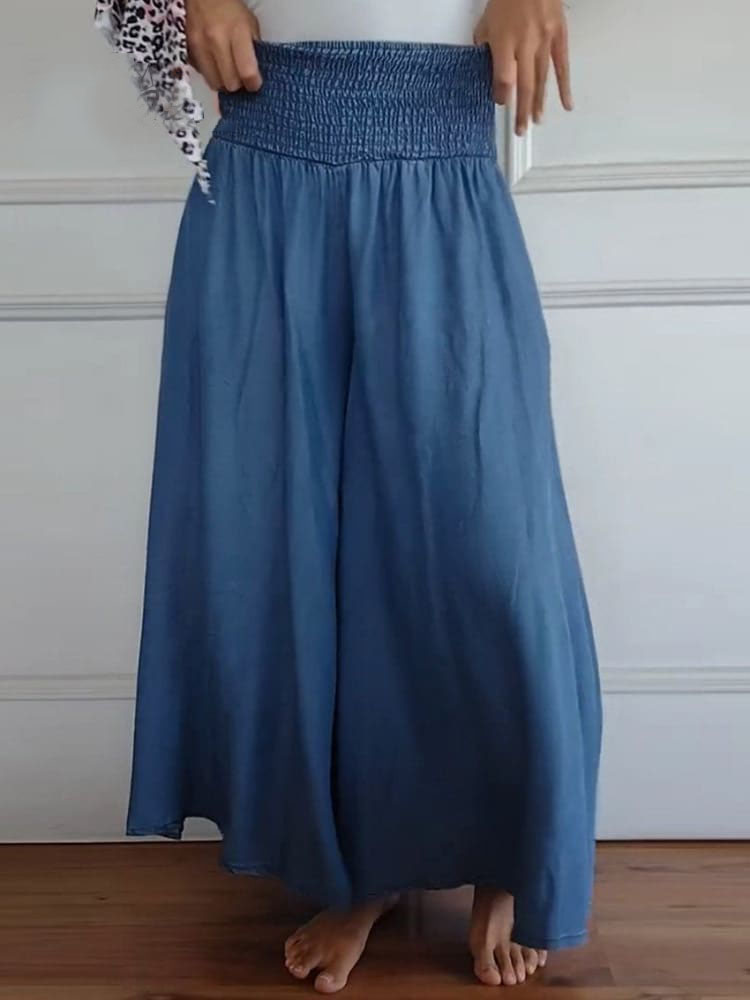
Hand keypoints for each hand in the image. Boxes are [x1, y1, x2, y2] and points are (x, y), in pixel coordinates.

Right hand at [186, 0, 262, 91]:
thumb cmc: (230, 8)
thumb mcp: (250, 24)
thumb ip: (254, 50)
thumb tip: (256, 75)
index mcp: (237, 32)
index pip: (247, 72)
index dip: (253, 84)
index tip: (255, 83)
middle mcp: (217, 40)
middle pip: (230, 83)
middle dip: (238, 85)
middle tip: (241, 78)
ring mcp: (200, 46)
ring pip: (214, 83)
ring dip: (223, 82)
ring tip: (228, 72)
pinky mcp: (190, 50)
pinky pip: (203, 74)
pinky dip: (211, 74)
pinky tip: (216, 64)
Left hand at [474, 0, 572, 134]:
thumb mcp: (487, 20)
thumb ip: (484, 45)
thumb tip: (485, 67)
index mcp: (504, 40)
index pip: (504, 78)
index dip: (502, 95)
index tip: (501, 103)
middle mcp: (525, 43)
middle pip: (524, 85)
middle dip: (522, 111)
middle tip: (520, 130)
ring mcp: (545, 40)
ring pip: (542, 79)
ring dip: (539, 103)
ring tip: (536, 122)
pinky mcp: (559, 35)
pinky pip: (562, 65)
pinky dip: (564, 87)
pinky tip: (566, 104)